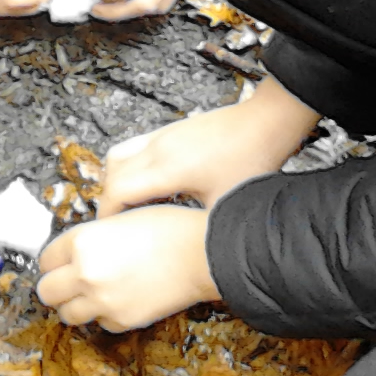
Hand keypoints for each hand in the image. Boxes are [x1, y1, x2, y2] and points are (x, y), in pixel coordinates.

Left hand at [36, 205, 218, 331]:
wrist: (202, 254)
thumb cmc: (169, 228)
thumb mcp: (121, 219)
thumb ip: (92, 237)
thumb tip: (76, 251)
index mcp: (82, 241)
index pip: (45, 260)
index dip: (54, 261)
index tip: (60, 263)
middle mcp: (85, 273)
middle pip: (46, 292)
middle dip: (56, 286)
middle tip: (69, 282)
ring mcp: (102, 301)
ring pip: (67, 314)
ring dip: (76, 305)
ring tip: (93, 293)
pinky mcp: (122, 321)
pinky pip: (101, 324)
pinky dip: (105, 315)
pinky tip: (120, 299)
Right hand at [99, 77, 319, 215]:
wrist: (267, 120)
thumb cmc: (252, 160)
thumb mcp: (224, 206)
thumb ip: (197, 227)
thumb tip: (186, 256)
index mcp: (168, 168)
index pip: (117, 190)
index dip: (107, 215)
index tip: (109, 234)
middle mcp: (158, 147)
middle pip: (111, 172)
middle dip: (108, 200)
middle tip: (118, 224)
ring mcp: (163, 134)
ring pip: (119, 155)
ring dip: (117, 180)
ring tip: (133, 205)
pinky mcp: (172, 129)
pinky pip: (136, 147)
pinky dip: (132, 167)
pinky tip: (154, 186)